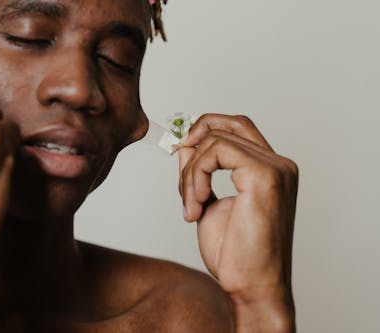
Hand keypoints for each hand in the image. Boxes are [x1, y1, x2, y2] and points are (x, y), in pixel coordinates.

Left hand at [178, 114, 297, 329]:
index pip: (238, 128)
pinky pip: (216, 151)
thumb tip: (184, 147)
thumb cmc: (236, 253)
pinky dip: (195, 175)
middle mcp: (278, 164)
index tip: (181, 151)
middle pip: (230, 123)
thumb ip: (199, 172)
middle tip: (177, 159)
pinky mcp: (264, 176)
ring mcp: (275, 168)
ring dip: (190, 172)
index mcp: (270, 170)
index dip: (205, 130)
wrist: (251, 287)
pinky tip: (196, 204)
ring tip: (191, 206)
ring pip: (216, 140)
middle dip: (194, 136)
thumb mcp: (207, 203)